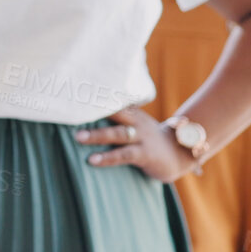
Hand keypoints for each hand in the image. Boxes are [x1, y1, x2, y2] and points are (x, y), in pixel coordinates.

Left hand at [76, 106, 196, 182]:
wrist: (180, 155)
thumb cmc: (149, 139)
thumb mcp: (135, 124)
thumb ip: (117, 118)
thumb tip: (85, 113)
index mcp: (132, 113)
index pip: (112, 100)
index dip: (94, 96)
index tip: (74, 91)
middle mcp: (136, 121)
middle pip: (113, 113)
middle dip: (92, 112)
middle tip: (71, 112)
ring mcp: (142, 137)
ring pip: (117, 134)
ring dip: (97, 135)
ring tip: (78, 137)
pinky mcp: (145, 154)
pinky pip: (124, 154)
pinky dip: (107, 157)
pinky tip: (92, 160)